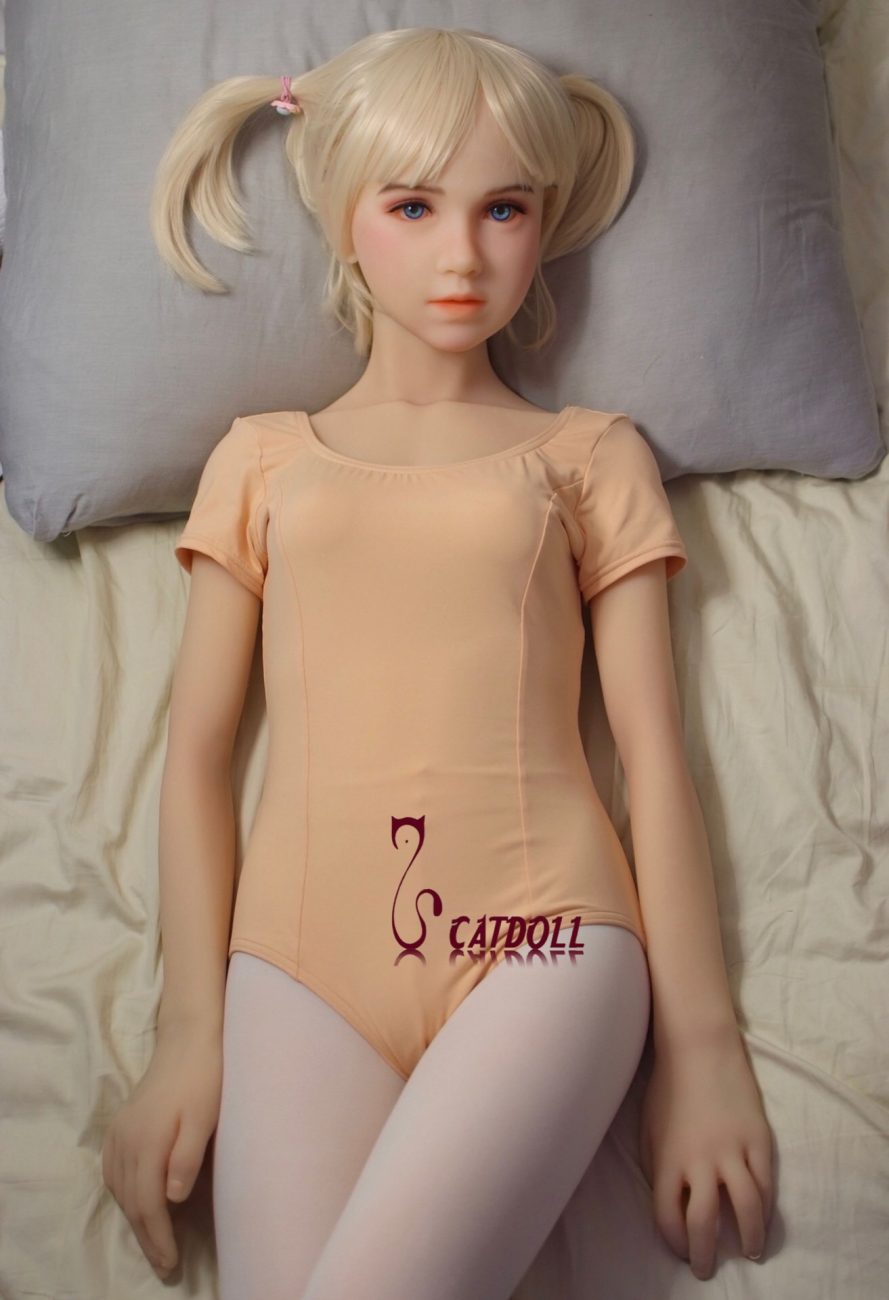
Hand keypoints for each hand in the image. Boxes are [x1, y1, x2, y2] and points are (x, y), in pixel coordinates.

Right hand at [102, 1019, 222, 1280]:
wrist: (190, 1036)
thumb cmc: (206, 1077)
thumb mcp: (204, 1118)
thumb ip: (187, 1158)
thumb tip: (171, 1200)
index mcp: (146, 1142)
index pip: (148, 1204)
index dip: (159, 1238)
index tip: (171, 1264)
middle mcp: (125, 1140)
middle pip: (131, 1201)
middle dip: (146, 1237)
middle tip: (164, 1265)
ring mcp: (120, 1130)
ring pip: (120, 1187)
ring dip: (134, 1218)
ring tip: (154, 1242)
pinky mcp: (122, 1122)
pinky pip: (113, 1170)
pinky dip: (123, 1193)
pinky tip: (134, 1200)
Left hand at [639, 1029, 773, 1280]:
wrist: (699, 1047)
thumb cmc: (668, 1087)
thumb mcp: (649, 1128)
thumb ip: (656, 1166)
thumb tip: (668, 1201)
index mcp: (668, 1160)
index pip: (668, 1217)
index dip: (674, 1241)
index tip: (680, 1249)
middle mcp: (700, 1162)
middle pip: (703, 1224)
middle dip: (704, 1254)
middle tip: (707, 1268)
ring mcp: (733, 1151)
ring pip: (745, 1210)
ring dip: (748, 1238)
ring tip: (749, 1251)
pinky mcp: (758, 1139)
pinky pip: (765, 1185)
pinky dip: (765, 1210)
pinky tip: (761, 1220)